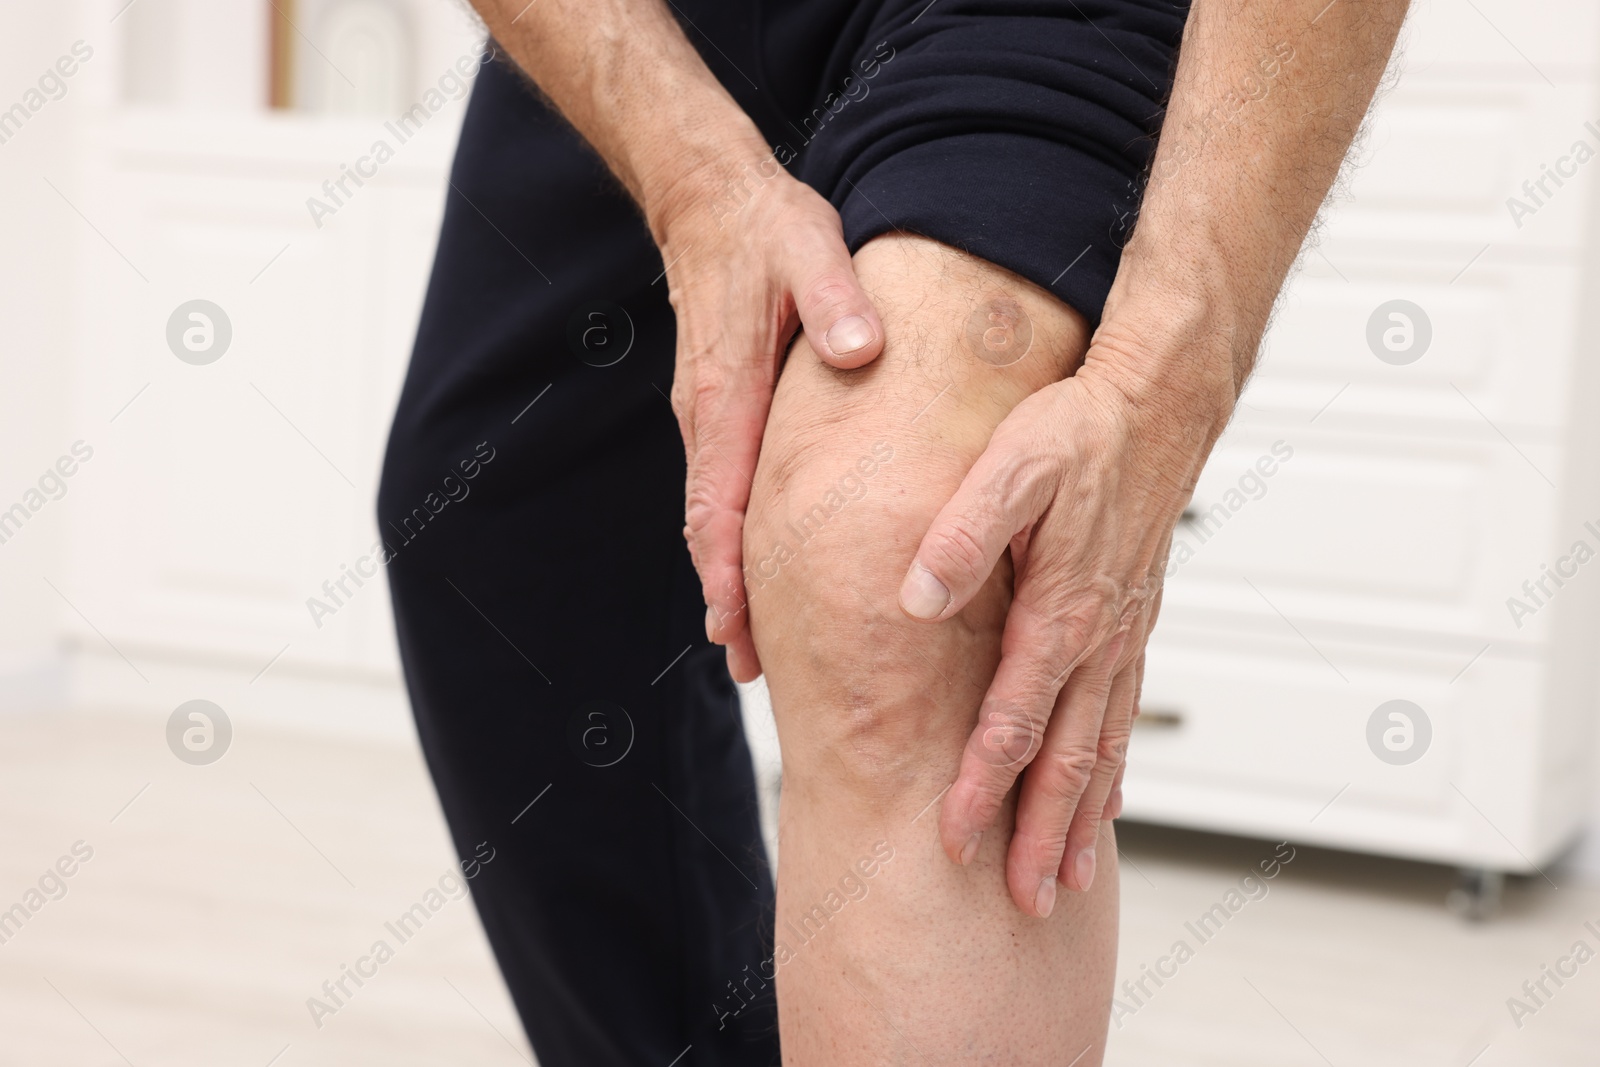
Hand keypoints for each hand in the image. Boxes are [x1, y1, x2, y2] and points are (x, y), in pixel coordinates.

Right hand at [659, 165, 884, 681]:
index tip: (735, 624)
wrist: (711, 201)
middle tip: (749, 665)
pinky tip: (754, 571)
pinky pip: (718, 490)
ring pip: (709, 515)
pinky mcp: (717, 412)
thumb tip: (862, 352)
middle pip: (706, 527)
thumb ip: (837, 301)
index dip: (726, 567)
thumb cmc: (766, 231)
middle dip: (725, 598)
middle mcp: (706, 417)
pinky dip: (728, 540)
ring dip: (726, 577)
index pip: (717, 498)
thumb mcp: (810, 250)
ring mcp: (706, 418)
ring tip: (748, 643)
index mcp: (726, 392)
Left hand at [896, 315, 1226, 916]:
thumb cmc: (1080, 428)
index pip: (1016, 719)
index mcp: (1063, 608)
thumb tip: (916, 595)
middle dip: (1039, 834)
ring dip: (1081, 820)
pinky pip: (1123, 715)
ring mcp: (1122, 636)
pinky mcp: (1132, 624)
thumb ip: (965, 532)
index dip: (984, 784)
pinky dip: (1111, 769)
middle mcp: (1099, 636)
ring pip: (1101, 749)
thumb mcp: (1012, 464)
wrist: (1159, 404)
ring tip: (1064, 880)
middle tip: (1021, 901)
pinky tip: (1104, 802)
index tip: (955, 838)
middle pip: (1067, 758)